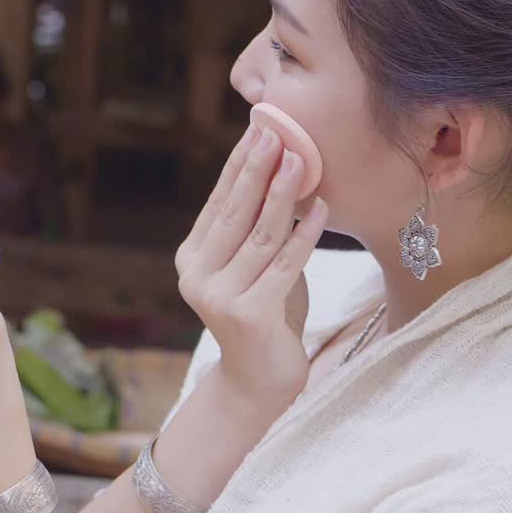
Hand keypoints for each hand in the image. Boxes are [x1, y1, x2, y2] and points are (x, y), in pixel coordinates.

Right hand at [175, 125, 328, 406]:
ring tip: (300, 162)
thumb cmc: (266, 313)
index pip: (218, 203)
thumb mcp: (254, 265)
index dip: (238, 166)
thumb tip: (280, 166)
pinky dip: (305, 236)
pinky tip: (320, 210)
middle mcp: (196, 276)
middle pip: (234, 214)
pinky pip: (284, 266)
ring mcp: (218, 298)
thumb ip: (256, 228)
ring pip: (260, 236)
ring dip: (282, 196)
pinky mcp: (248, 316)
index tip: (259, 130)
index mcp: (192, 258)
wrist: (261, 381)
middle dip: (257, 170)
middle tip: (276, 134)